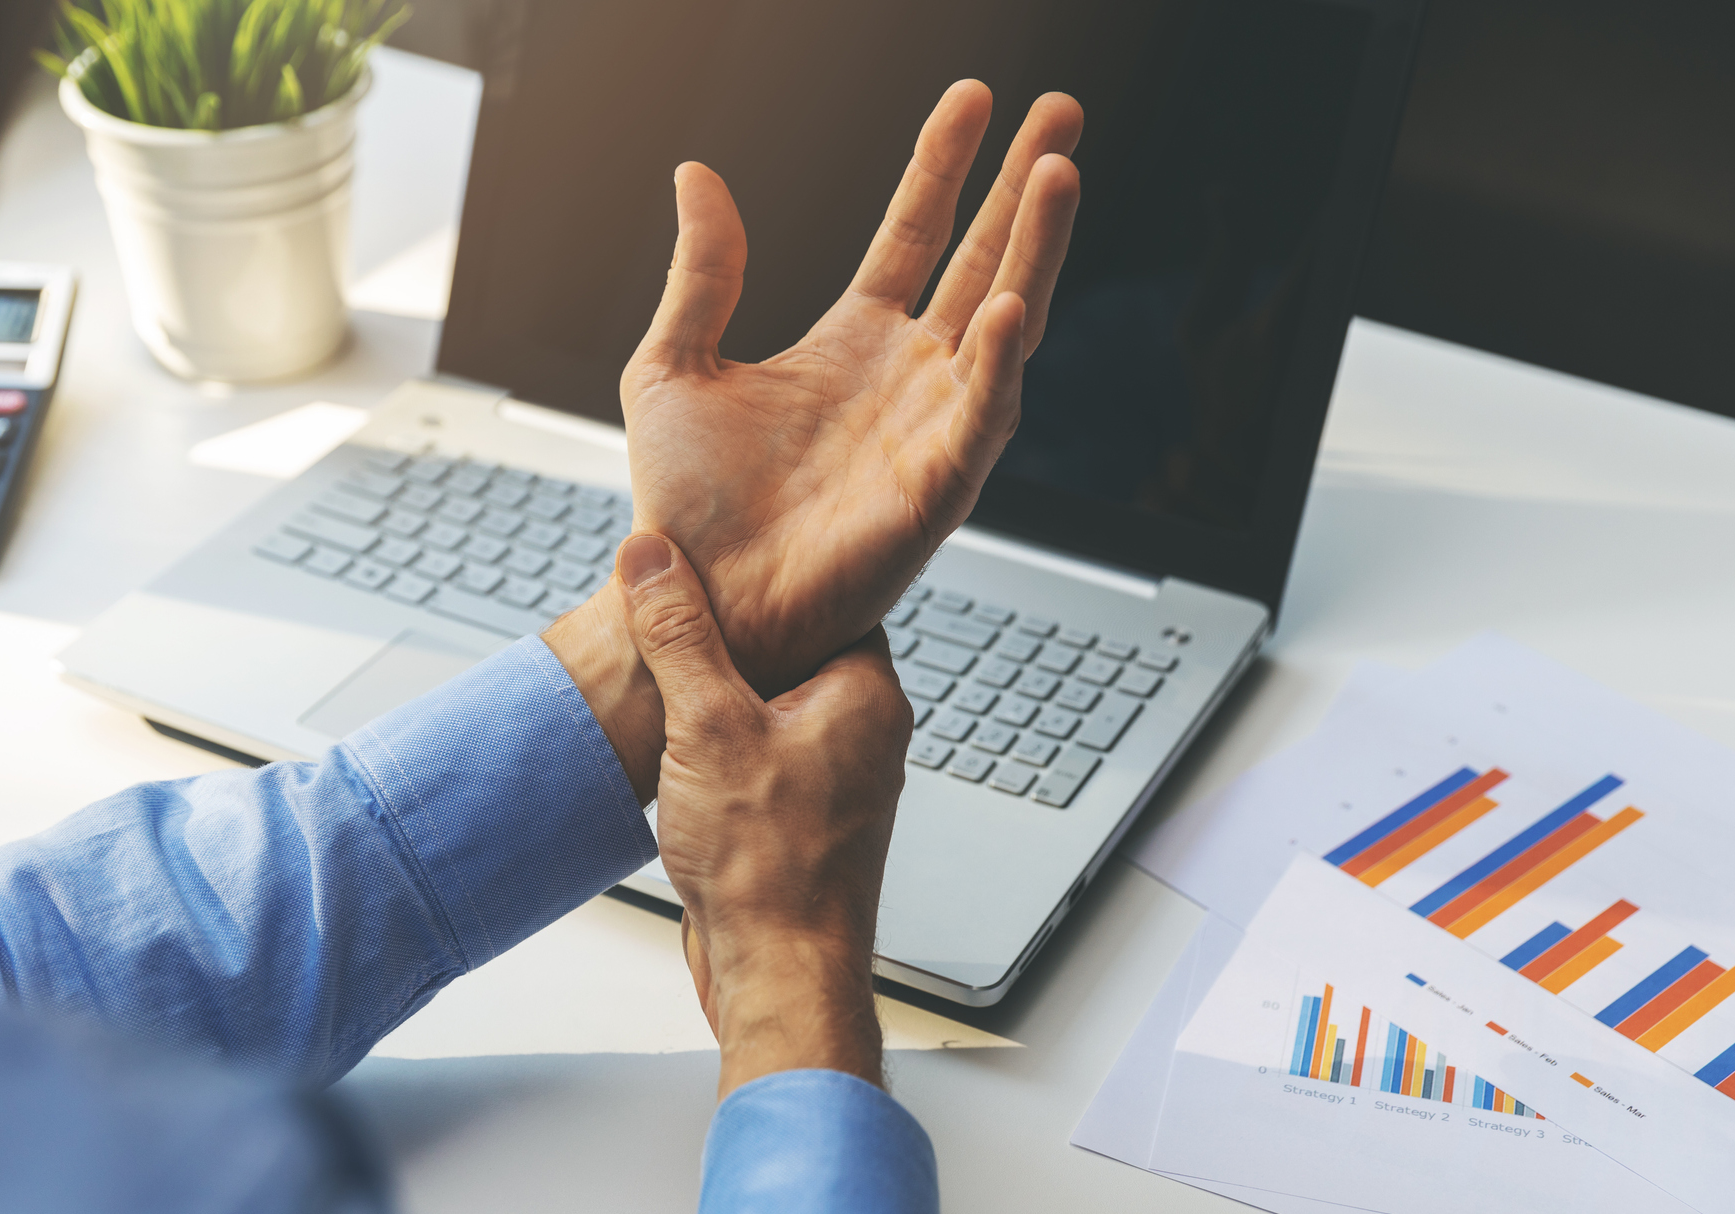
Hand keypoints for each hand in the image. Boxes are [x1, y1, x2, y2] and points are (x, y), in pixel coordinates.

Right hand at [615, 532, 911, 1098]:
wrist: (777, 974)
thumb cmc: (768, 867)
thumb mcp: (707, 726)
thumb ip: (677, 637)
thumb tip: (651, 560)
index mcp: (867, 695)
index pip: (820, 603)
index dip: (760, 584)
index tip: (705, 570)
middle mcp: (862, 735)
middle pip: (787, 653)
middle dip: (726, 646)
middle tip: (667, 627)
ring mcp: (835, 783)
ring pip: (767, 710)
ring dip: (716, 705)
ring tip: (665, 697)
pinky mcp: (802, 823)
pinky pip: (756, 761)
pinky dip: (716, 754)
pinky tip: (677, 761)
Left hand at [624, 81, 1082, 696]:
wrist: (692, 595)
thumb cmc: (685, 506)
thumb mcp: (671, 364)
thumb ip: (701, 272)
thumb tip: (696, 175)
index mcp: (851, 342)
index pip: (915, 233)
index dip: (944, 165)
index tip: (975, 98)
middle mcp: (905, 377)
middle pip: (983, 260)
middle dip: (1026, 188)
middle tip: (1062, 113)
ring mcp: (929, 428)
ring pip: (1004, 323)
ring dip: (1036, 251)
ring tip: (1059, 174)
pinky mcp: (935, 488)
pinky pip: (981, 417)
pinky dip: (996, 363)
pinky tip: (1006, 304)